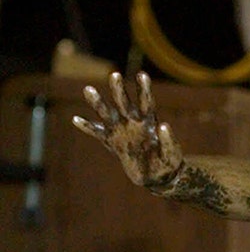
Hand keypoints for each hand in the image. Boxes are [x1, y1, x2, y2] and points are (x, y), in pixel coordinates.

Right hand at [72, 72, 183, 187]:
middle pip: (125, 104)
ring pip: (108, 114)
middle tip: (115, 74)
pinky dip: (88, 127)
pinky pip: (98, 134)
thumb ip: (168, 140)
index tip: (142, 75)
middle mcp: (134, 123)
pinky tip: (76, 119)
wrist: (158, 177)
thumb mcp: (171, 152)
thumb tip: (163, 125)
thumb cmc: (169, 162)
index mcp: (150, 123)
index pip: (147, 103)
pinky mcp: (114, 143)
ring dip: (98, 103)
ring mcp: (122, 132)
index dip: (144, 89)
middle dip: (119, 90)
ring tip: (88, 89)